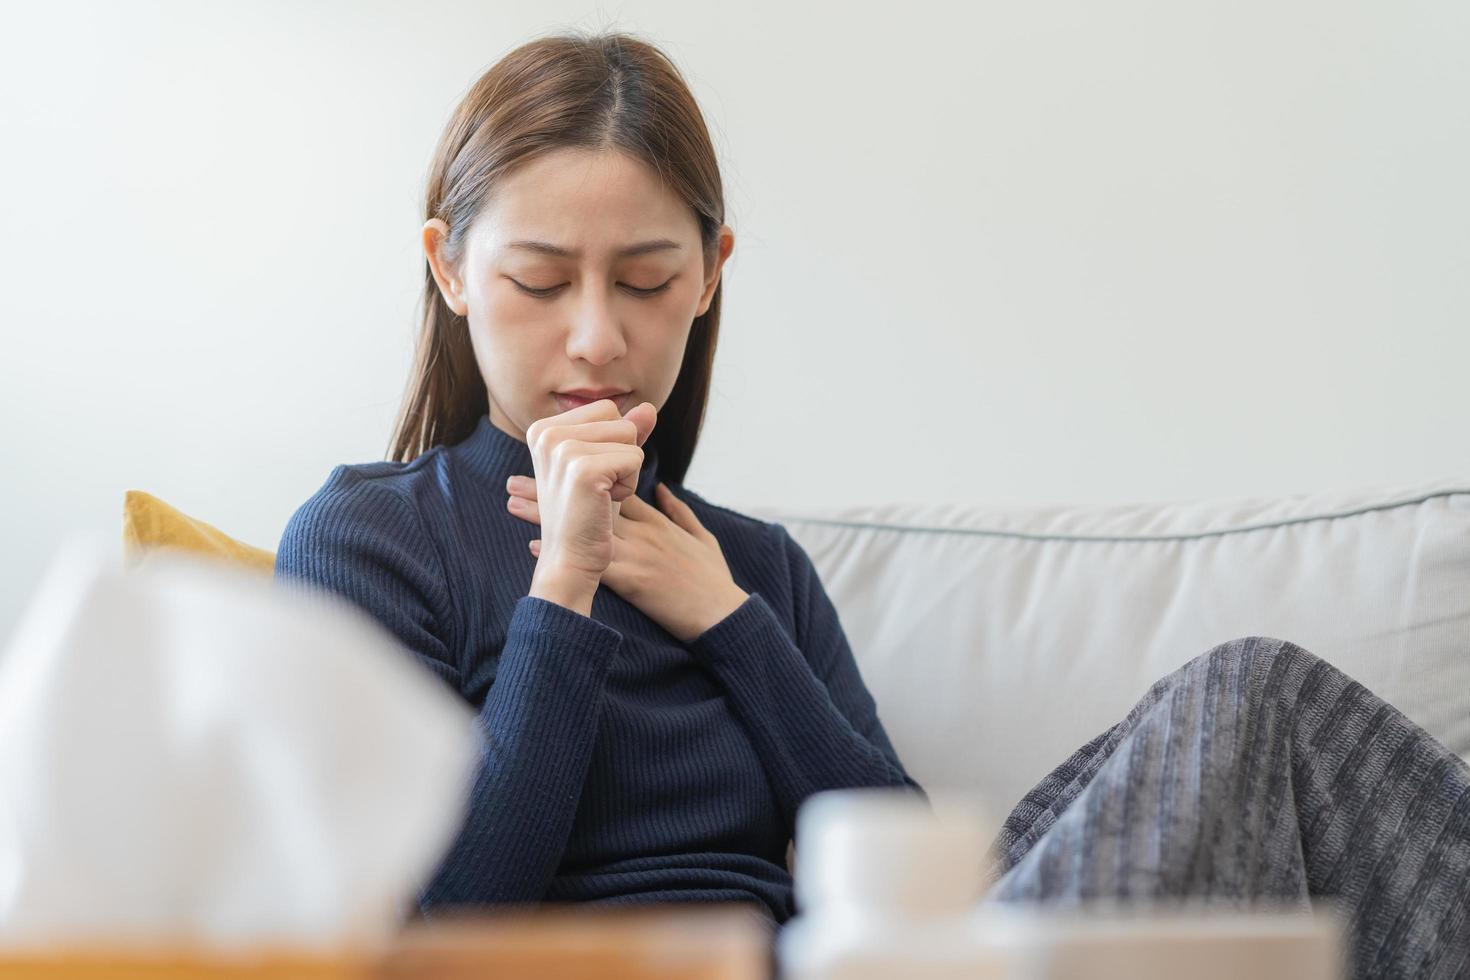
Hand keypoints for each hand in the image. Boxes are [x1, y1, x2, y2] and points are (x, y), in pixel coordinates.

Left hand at [505, 476, 750, 643]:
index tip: (556, 464)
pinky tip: (536, 546)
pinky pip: (591, 560)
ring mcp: (637, 552)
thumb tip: (662, 488)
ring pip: (584, 524)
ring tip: (513, 504)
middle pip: (590, 499)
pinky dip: (564, 552)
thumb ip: (680, 511)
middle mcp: (642, 531)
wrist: (723, 614)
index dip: (584, 474)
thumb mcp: (702, 537)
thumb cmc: (714, 581)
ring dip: (546, 515)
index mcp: (656, 520)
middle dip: (552, 488)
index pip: (614, 488)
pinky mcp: (634, 579)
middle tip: (516, 479)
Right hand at [519, 398, 656, 598]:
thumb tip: (649, 407)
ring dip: (627, 472)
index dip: (612, 444)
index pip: (607, 409)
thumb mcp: (604, 464)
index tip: (590, 475)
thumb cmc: (589, 513)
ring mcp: (562, 449)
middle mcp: (546, 433)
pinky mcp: (583, 468)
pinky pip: (635, 459)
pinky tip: (604, 504)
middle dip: (622, 456)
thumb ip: (625, 432)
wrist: (570, 559)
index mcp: (543, 428)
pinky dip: (629, 486)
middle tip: (597, 489)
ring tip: (600, 496)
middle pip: (621, 421)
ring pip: (631, 439)